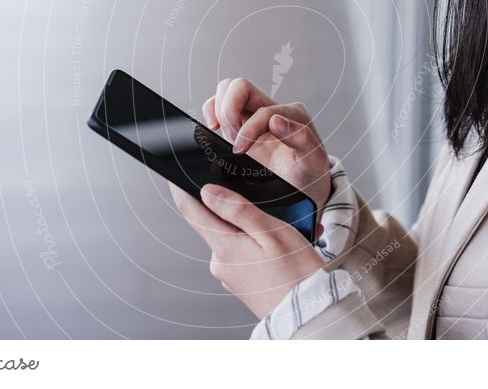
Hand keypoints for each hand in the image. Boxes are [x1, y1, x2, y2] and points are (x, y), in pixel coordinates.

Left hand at [169, 181, 325, 317]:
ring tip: (286, 235)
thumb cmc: (298, 273)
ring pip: (234, 237)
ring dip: (254, 230)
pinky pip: (243, 254)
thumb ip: (238, 210)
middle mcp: (220, 262)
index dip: (181, 188)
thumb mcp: (272, 232)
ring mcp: (229, 275)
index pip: (191, 211)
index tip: (175, 174)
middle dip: (238, 211)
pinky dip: (258, 246)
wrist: (312, 313)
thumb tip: (208, 192)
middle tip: (270, 210)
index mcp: (224, 247)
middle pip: (217, 222)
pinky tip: (280, 250)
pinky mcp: (240, 282)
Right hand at [202, 78, 331, 213]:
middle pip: (240, 87)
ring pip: (227, 90)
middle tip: (232, 137)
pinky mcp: (239, 125)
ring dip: (220, 111)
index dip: (248, 129)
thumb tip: (276, 121)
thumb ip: (302, 139)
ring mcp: (253, 115)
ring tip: (227, 136)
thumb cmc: (308, 175)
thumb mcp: (313, 162)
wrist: (302, 188)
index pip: (262, 111)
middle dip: (229, 110)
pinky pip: (218, 104)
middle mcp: (272, 109)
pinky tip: (215, 129)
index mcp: (292, 115)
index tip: (240, 151)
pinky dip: (211, 111)